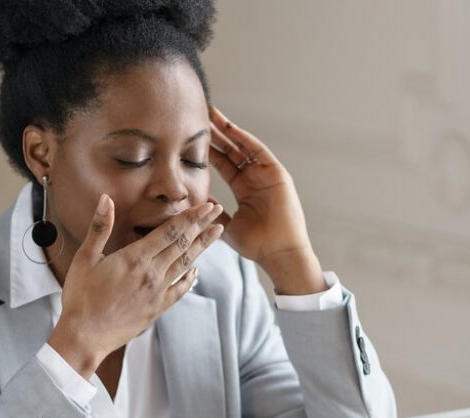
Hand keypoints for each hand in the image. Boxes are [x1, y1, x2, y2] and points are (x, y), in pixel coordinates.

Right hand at [47, 194, 224, 377]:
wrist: (85, 337)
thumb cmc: (80, 298)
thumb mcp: (85, 259)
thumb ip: (99, 228)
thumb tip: (106, 200)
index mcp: (135, 258)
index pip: (170, 231)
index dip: (191, 216)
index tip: (206, 205)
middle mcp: (152, 274)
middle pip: (183, 244)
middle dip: (202, 225)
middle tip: (218, 210)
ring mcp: (157, 292)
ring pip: (186, 264)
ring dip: (202, 246)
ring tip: (217, 232)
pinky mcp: (157, 308)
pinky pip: (180, 290)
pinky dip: (190, 278)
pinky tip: (196, 270)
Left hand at [208, 106, 325, 294]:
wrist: (278, 253)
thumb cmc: (256, 245)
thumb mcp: (226, 225)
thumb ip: (212, 210)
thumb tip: (194, 198)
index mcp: (244, 189)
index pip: (223, 163)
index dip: (208, 150)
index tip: (190, 137)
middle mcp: (255, 178)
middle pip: (232, 150)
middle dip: (215, 134)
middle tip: (198, 116)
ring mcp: (266, 174)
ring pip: (243, 146)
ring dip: (228, 130)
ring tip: (211, 113)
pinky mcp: (277, 174)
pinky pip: (259, 151)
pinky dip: (244, 138)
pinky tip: (230, 128)